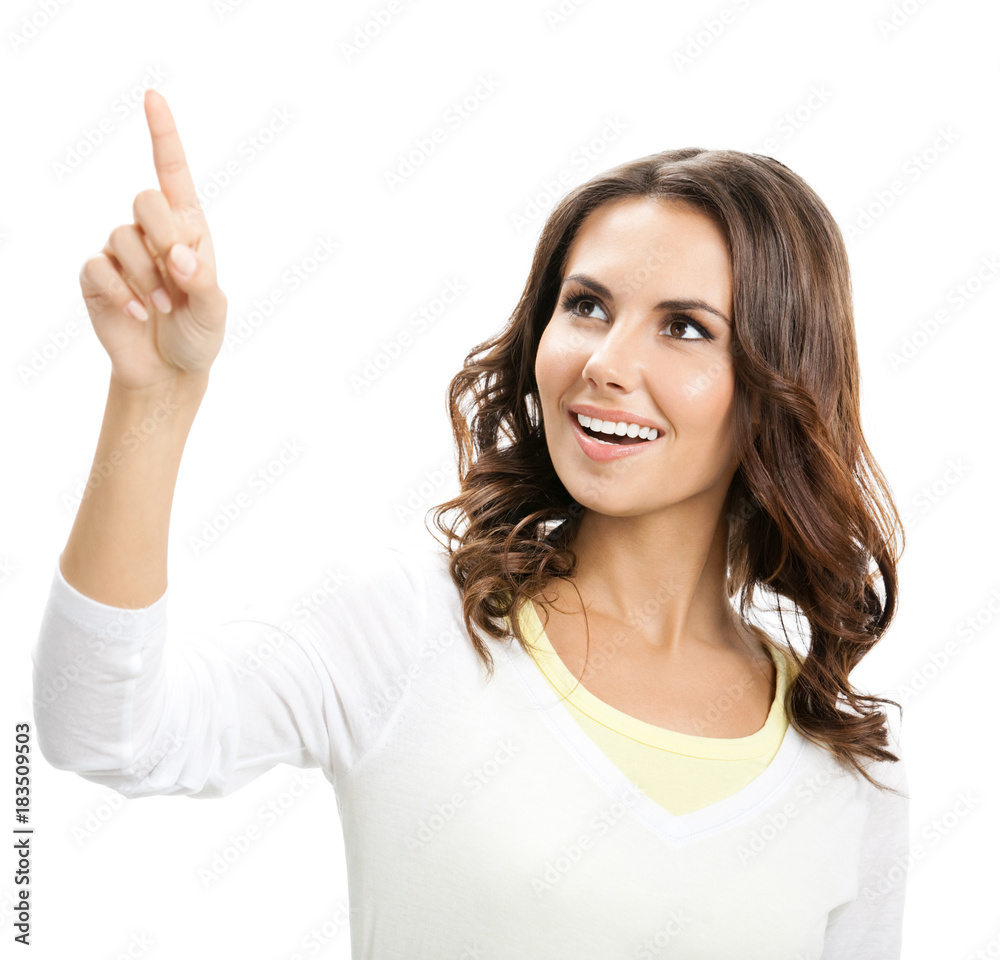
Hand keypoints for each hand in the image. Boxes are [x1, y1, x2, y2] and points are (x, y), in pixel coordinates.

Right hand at [78, 88, 227, 390]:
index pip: (172, 172)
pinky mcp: (97, 275)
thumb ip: (203, 281)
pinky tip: (139, 314)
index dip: (162, 133)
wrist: (170, 369)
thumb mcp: (214, 310)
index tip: (153, 96)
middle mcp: (152, 231)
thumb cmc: (198, 333)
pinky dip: (123, 293)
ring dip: (148, 278)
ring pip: (122, 237)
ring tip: (164, 307)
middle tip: (178, 280)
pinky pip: (99, 267)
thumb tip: (179, 258)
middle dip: (164, 239)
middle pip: (145, 200)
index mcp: (187, 227)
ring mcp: (120, 251)